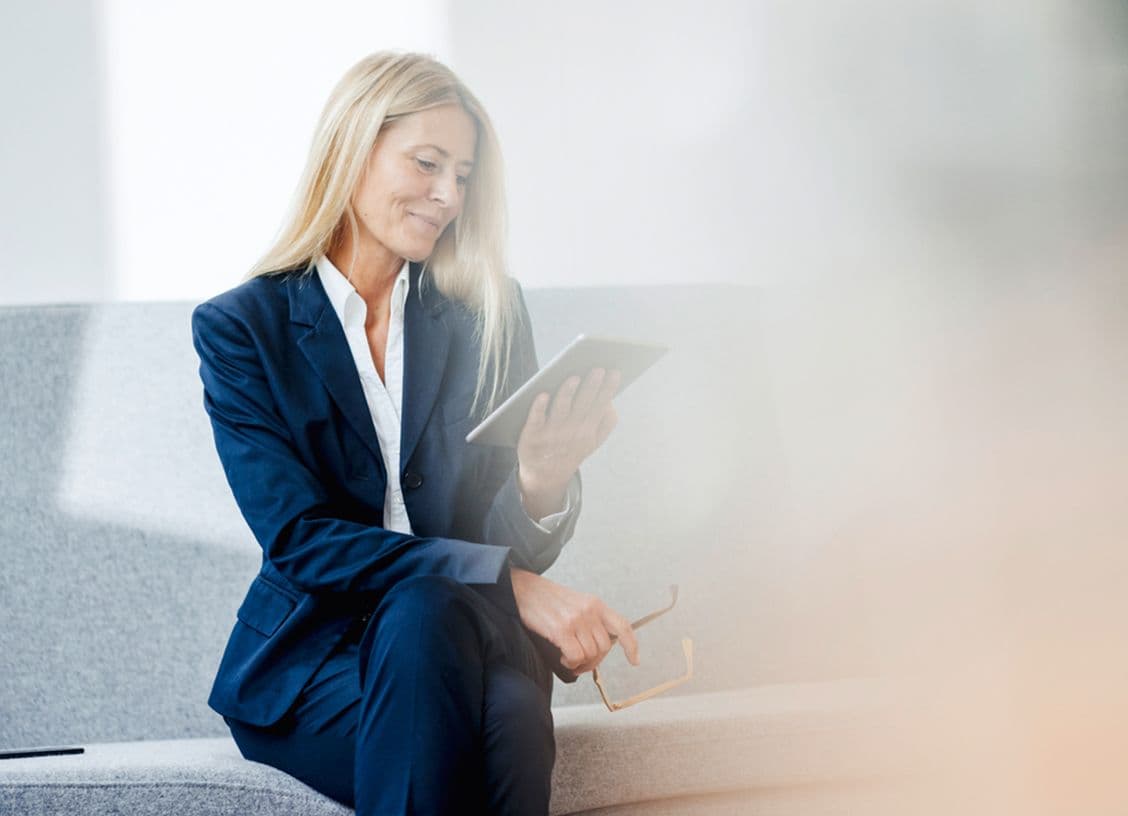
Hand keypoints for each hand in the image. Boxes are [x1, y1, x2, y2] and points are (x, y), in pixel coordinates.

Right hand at [510, 567, 639, 674]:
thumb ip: (589, 621)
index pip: (622, 626)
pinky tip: (563, 658)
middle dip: (594, 661)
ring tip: (568, 658)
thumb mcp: (575, 603)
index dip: (631, 645)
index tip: (634, 660)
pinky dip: (571, 663)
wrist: (523, 589)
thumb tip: (596, 649)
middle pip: (604, 647)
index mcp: (595, 604)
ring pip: (590, 654)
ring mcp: (576, 620)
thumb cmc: (546, 599)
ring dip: (580, 663)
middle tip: (581, 662)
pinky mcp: (561, 629)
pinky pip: (576, 657)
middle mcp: (589, 611)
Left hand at [517, 368, 620, 518]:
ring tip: (574, 377)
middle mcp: (571, 432)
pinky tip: (543, 394)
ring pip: (561, 409)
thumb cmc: (570, 451)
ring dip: (567, 393)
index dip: (608, 390)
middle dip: (591, 387)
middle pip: (582, 405)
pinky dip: (539, 408)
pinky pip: (536, 419)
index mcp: (587, 431)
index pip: (600, 406)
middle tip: (598, 369)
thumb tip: (610, 401)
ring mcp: (551, 434)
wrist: (545, 478)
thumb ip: (605, 424)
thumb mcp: (592, 442)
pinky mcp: (532, 435)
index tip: (614, 372)